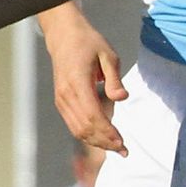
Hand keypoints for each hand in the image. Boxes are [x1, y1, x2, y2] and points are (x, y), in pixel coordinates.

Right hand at [45, 17, 129, 155]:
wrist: (64, 36)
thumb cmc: (89, 43)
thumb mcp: (107, 54)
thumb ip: (114, 78)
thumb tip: (122, 98)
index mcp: (77, 82)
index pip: (92, 115)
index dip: (107, 132)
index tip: (122, 141)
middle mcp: (66, 94)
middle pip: (85, 127)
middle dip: (104, 142)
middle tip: (124, 150)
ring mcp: (61, 99)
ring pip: (78, 129)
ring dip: (96, 142)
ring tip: (115, 148)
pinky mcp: (61, 101)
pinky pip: (73, 124)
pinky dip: (87, 135)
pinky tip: (102, 138)